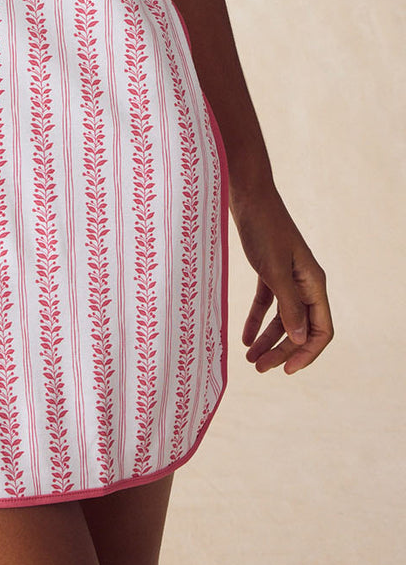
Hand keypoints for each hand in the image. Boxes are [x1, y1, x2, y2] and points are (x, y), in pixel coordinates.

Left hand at [230, 182, 332, 374]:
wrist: (247, 195)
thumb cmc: (263, 228)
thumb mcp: (274, 268)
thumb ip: (288, 303)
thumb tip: (299, 338)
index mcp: (314, 283)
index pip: (320, 329)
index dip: (306, 353)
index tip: (286, 370)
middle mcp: (305, 282)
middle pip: (300, 327)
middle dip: (282, 350)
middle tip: (258, 368)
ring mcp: (288, 276)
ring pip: (283, 317)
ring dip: (268, 339)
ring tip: (249, 359)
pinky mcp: (270, 270)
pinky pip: (268, 302)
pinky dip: (257, 320)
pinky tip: (244, 337)